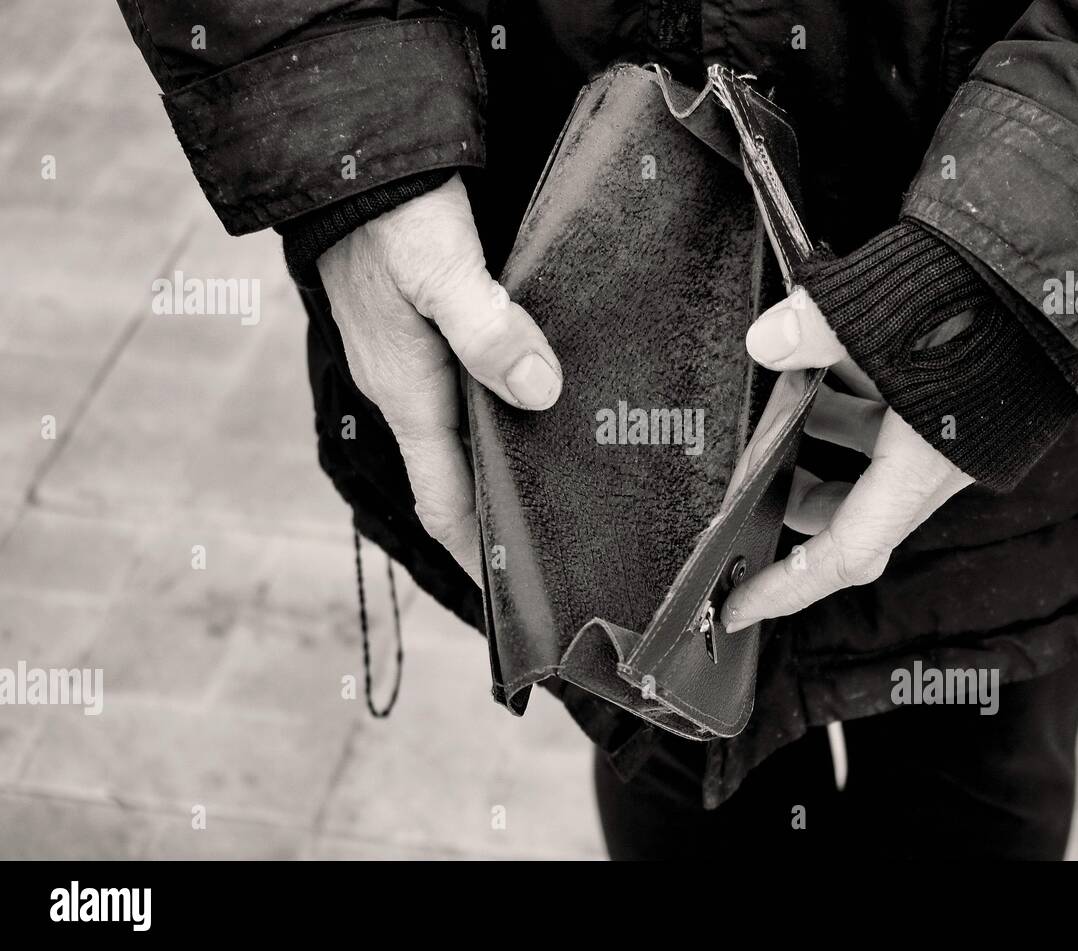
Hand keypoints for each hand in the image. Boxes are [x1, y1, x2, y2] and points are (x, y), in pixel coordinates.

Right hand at [318, 173, 562, 583]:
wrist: (350, 155)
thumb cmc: (393, 214)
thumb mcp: (443, 271)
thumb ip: (488, 332)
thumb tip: (539, 393)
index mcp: (408, 392)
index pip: (442, 498)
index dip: (476, 550)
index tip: (512, 595)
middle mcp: (405, 389)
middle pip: (452, 475)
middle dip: (494, 515)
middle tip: (555, 543)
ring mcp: (407, 361)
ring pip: (456, 435)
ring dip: (494, 465)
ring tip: (552, 485)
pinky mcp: (417, 331)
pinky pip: (457, 395)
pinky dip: (489, 418)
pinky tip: (528, 409)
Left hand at [720, 289, 973, 631]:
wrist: (1061, 284)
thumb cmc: (988, 308)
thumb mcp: (888, 316)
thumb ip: (818, 330)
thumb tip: (767, 342)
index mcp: (920, 467)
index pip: (844, 553)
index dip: (788, 587)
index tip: (739, 608)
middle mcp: (936, 468)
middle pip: (853, 516)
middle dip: (798, 504)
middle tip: (754, 480)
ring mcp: (946, 441)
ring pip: (868, 465)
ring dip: (821, 441)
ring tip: (783, 399)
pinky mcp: (953, 409)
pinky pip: (891, 426)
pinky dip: (852, 405)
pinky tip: (828, 363)